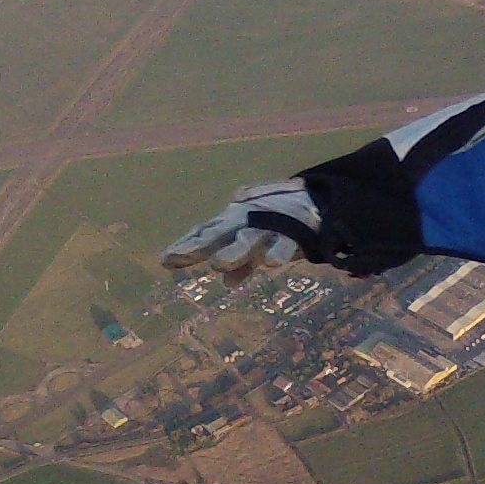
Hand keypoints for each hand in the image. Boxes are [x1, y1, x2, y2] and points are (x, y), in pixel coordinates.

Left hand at [162, 179, 323, 276]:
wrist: (318, 199)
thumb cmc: (280, 219)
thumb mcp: (258, 241)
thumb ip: (243, 263)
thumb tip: (228, 284)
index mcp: (235, 221)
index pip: (206, 233)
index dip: (186, 245)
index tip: (166, 260)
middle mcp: (247, 220)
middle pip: (218, 235)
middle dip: (197, 247)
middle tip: (176, 258)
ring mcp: (269, 224)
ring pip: (247, 239)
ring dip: (233, 251)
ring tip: (217, 264)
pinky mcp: (293, 231)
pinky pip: (285, 243)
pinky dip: (278, 251)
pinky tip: (271, 263)